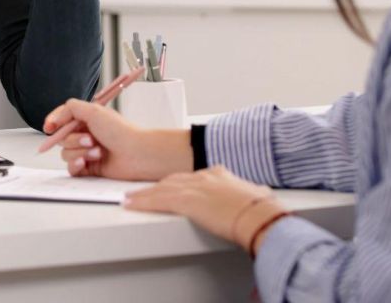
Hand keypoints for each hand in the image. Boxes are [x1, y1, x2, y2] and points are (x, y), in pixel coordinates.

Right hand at [42, 98, 191, 180]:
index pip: (62, 119)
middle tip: (89, 139)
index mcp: (87, 119)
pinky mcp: (89, 168)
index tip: (49, 127)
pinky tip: (87, 162)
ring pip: (66, 153)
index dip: (54, 122)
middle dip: (74, 140)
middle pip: (62, 138)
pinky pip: (71, 168)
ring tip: (97, 151)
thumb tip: (54, 119)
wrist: (136, 154)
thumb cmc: (120, 131)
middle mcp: (86, 134)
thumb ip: (70, 109)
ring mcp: (87, 151)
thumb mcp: (93, 110)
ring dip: (79, 152)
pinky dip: (76, 164)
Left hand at [124, 165, 287, 252]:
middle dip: (155, 187)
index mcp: (218, 175)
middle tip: (140, 191)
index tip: (169, 186)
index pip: (190, 177)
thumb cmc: (261, 211)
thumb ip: (249, 194)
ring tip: (129, 198)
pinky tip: (130, 204)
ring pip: (160, 188)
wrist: (260, 216)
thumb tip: (257, 197)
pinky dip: (142, 202)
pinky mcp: (186, 201)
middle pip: (172, 180)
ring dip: (143, 194)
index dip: (177, 182)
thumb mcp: (255, 197)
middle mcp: (203, 177)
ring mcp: (193, 188)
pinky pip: (157, 200)